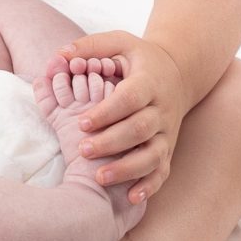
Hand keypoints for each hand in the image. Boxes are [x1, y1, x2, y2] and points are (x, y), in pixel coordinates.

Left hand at [42, 32, 185, 209]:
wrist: (179, 74)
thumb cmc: (141, 60)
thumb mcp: (120, 44)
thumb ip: (91, 46)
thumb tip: (61, 54)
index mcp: (148, 82)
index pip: (129, 98)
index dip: (106, 112)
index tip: (82, 122)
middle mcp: (161, 110)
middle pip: (139, 129)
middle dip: (111, 142)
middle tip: (82, 150)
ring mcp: (167, 133)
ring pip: (152, 155)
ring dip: (127, 168)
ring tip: (100, 177)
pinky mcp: (169, 150)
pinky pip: (162, 172)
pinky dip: (149, 186)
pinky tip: (131, 197)